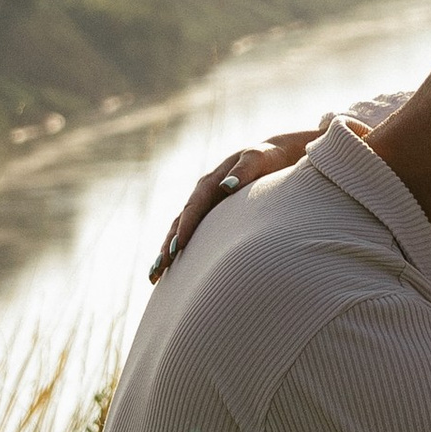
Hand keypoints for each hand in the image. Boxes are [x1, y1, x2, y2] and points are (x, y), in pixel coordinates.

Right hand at [147, 127, 319, 279]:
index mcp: (211, 182)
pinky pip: (191, 234)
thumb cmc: (269, 159)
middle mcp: (202, 195)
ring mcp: (204, 207)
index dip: (185, 227)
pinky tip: (171, 270)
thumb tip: (226, 186)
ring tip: (155, 274)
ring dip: (167, 251)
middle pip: (179, 222)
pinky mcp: (211, 217)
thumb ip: (244, 171)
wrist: (275, 157)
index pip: (193, 207)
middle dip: (167, 245)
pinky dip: (179, 250)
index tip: (178, 247)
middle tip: (158, 267)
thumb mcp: (258, 159)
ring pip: (180, 231)